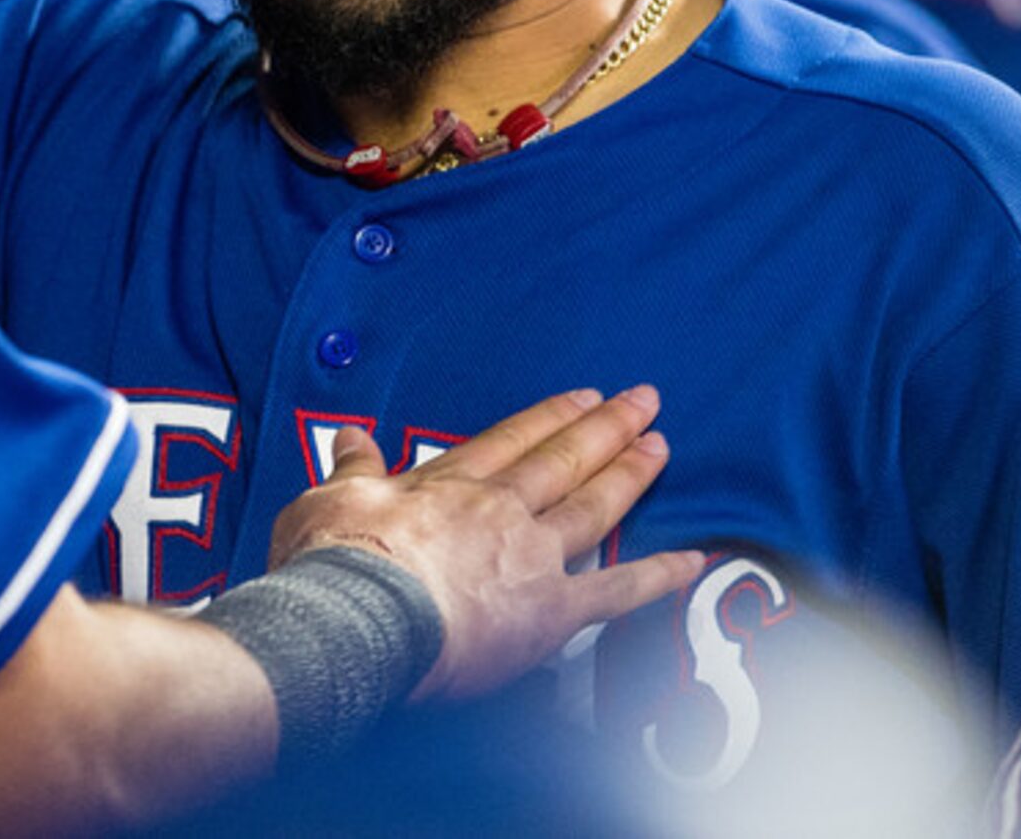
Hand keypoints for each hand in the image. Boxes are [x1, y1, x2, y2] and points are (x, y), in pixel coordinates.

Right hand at [266, 385, 700, 702]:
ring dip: (631, 474)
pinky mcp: (551, 613)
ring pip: (595, 506)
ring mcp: (532, 557)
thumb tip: (349, 437)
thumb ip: (352, 468)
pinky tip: (691, 558)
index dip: (551, 416)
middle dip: (608, 428)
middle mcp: (501, 509)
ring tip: (662, 448)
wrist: (357, 622)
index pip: (512, 438)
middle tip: (645, 401)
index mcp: (450, 483)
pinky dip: (658, 575)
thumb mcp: (328, 499)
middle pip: (564, 459)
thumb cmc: (334, 565)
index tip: (583, 398)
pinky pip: (617, 591)